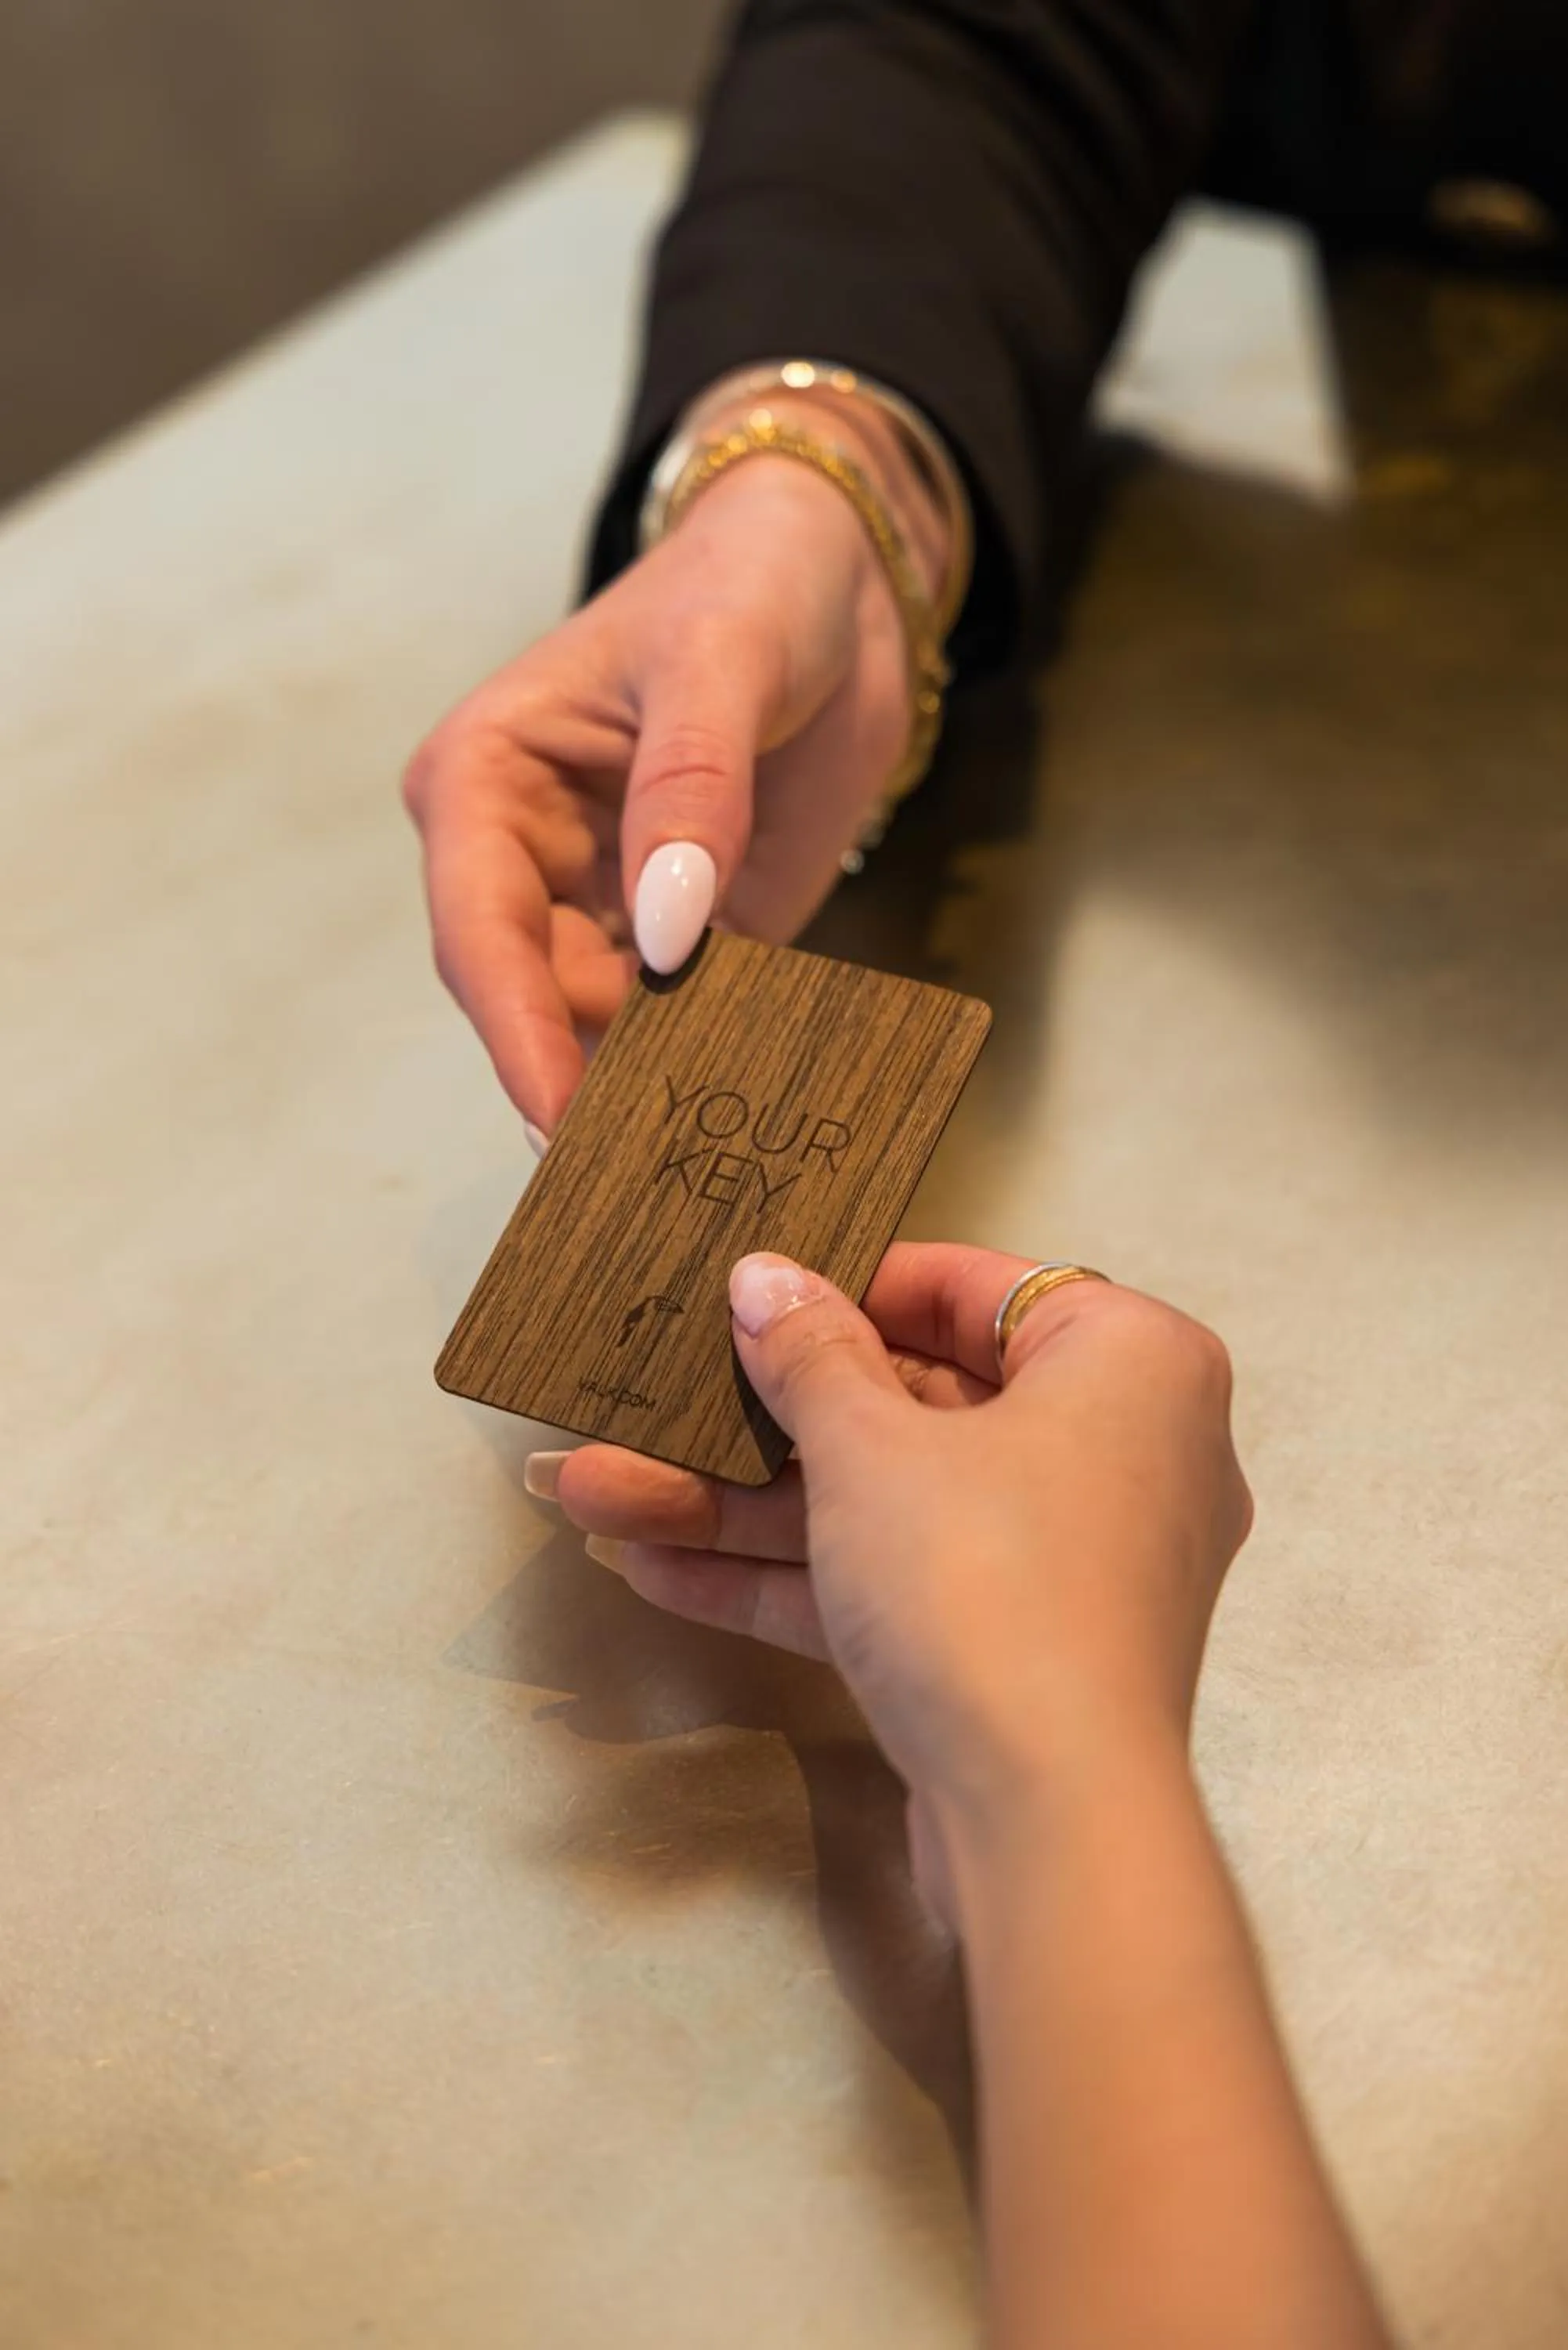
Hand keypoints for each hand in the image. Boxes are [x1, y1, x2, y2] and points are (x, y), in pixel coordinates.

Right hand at [402, 395, 943, 1138]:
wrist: (836, 575)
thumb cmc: (750, 585)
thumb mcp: (721, 661)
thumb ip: (690, 788)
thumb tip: (667, 931)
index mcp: (486, 781)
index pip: (480, 930)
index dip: (517, 1032)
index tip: (560, 1120)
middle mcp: (522, 857)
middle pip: (529, 1000)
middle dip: (577, 1082)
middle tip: (638, 1182)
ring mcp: (600, 907)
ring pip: (597, 1029)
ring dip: (642, 1091)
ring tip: (694, 1172)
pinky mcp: (682, 940)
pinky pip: (677, 1022)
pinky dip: (704, 1067)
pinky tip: (742, 1121)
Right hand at [528, 1244, 1251, 1850]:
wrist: (1050, 1826)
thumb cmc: (985, 1584)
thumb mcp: (871, 1450)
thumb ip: (809, 1356)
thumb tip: (764, 1278)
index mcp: (1130, 1364)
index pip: (977, 1290)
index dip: (853, 1287)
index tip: (759, 1297)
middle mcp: (1124, 1452)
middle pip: (918, 1406)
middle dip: (766, 1417)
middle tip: (655, 1394)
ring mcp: (1071, 1566)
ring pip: (892, 1507)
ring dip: (747, 1504)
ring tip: (602, 1487)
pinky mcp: (1020, 1656)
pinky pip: (901, 1585)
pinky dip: (795, 1577)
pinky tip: (655, 1565)